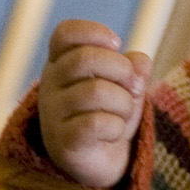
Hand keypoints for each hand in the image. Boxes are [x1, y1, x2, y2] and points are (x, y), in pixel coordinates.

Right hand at [38, 21, 150, 189]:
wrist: (102, 158)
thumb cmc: (111, 109)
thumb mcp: (126, 82)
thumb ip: (134, 66)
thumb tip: (139, 63)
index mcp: (62, 62)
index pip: (65, 34)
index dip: (94, 31)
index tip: (116, 43)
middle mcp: (51, 85)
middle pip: (84, 59)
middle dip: (121, 69)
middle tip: (135, 85)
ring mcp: (53, 114)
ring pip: (95, 91)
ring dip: (124, 102)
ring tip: (125, 111)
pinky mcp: (63, 143)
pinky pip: (94, 123)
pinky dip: (116, 126)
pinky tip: (115, 131)